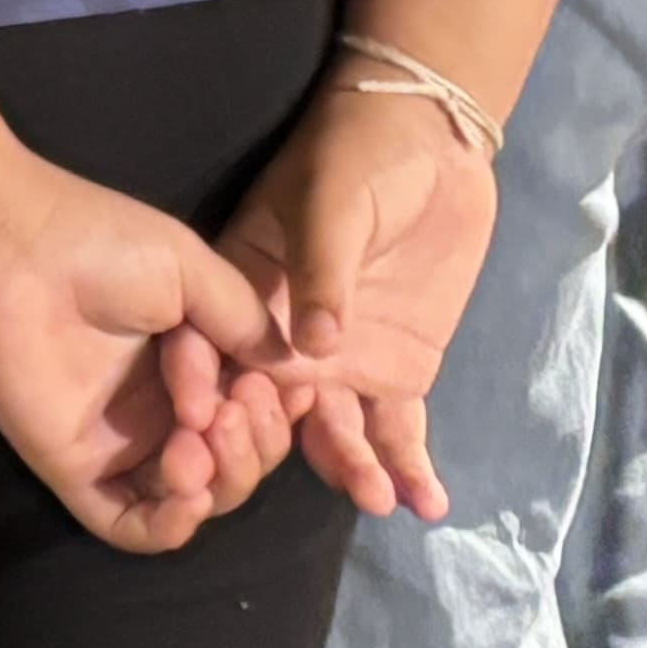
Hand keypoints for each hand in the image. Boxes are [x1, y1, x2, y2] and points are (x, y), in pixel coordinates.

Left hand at [0, 147, 295, 553]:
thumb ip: (244, 321)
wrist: (5, 251)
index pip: (256, 415)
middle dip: (253, 443)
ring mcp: (121, 445)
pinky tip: (185, 489)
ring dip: (221, 477)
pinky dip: (170, 525)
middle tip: (232, 402)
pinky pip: (132, 527)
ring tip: (201, 430)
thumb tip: (294, 373)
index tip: (279, 384)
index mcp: (193, 362)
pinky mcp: (77, 471)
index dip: (278, 412)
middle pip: (235, 464)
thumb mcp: (190, 268)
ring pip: (195, 499)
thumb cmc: (96, 243)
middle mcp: (162, 410)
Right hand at [218, 82, 501, 519]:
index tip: (220, 436)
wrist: (433, 143)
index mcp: (245, 293)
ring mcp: (340, 361)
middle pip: (273, 411)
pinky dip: (407, 468)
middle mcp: (283, 341)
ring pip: (334, 432)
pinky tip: (425, 503)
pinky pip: (395, 432)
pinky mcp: (395, 372)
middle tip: (325, 481)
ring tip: (378, 500)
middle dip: (291, 454)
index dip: (213, 397)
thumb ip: (321, 272)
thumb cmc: (358, 154)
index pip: (220, 353)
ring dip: (353, 471)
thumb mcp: (330, 201)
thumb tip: (313, 346)